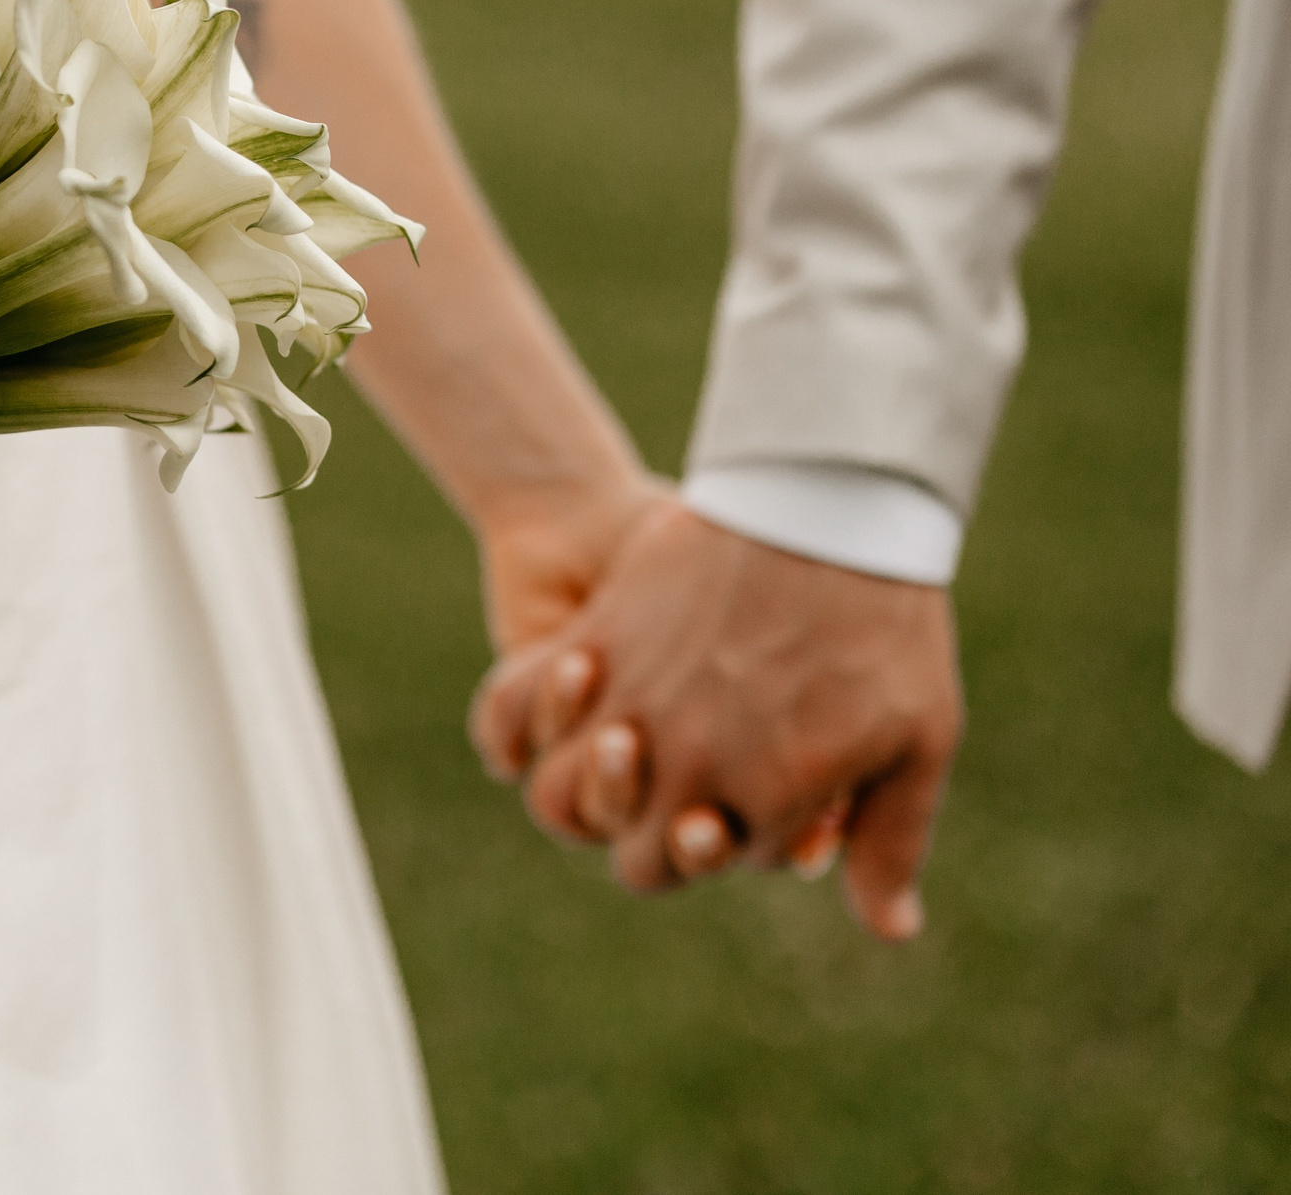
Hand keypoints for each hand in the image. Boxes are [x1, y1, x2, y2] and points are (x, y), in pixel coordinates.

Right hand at [471, 502, 960, 940]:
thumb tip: (889, 930)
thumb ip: (889, 842)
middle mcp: (686, 767)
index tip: (739, 801)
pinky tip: (562, 703)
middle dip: (650, 835)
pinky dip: (519, 722)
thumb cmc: (886, 626)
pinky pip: (518, 705)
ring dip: (583, 787)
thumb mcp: (917, 742)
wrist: (830, 505)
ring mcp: (633, 705)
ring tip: (619, 746)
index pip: (702, 861)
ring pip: (558, 794)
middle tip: (681, 784)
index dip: (715, 839)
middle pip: (629, 851)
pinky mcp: (597, 642)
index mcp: (762, 802)